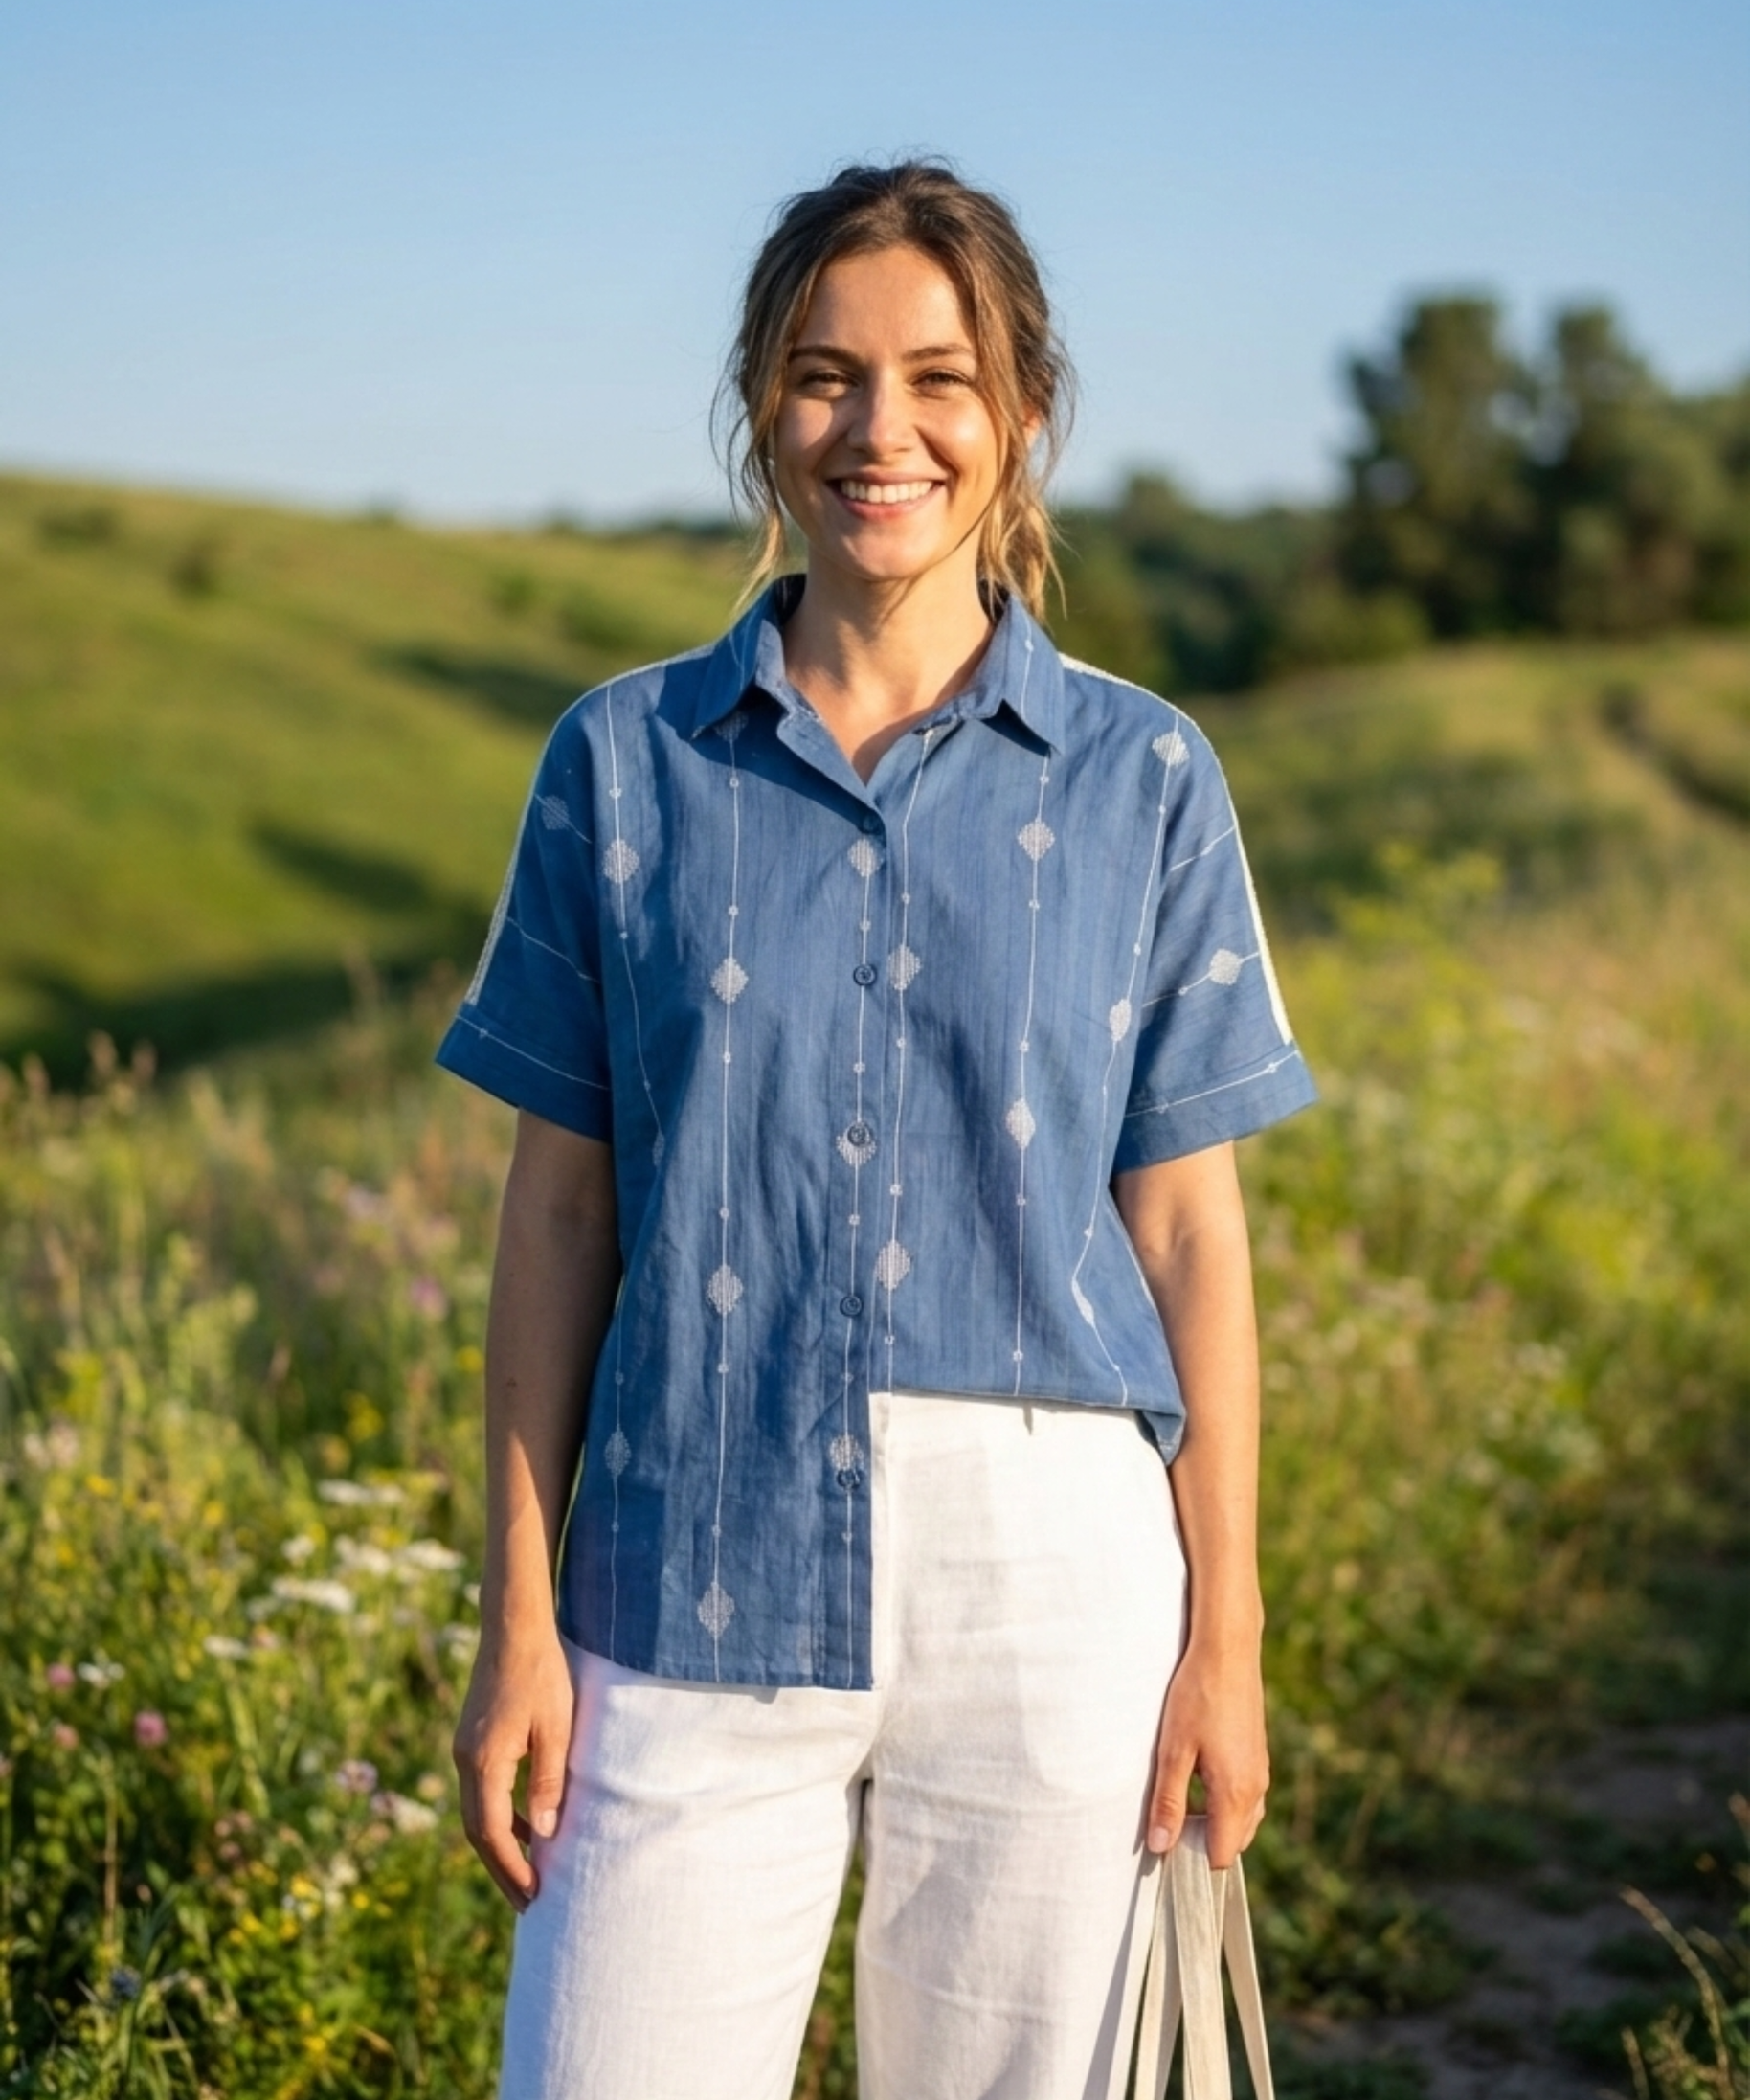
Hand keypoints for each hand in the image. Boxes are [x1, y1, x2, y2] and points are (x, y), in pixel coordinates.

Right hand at [453, 1622, 574, 1909]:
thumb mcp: (556, 1728)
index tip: (532, 1896)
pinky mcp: (472, 1740)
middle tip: (528, 1902)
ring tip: (528, 1874)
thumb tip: (544, 1835)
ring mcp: (464, 1749)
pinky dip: (501, 1816)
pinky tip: (527, 1825)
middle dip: (502, 1869)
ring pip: (477, 1813)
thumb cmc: (542, 1673)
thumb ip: (547, 1781)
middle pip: (477, 1831)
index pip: (492, 1833)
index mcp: (484, 1761)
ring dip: (500, 1845)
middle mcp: (465, 1760)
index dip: (511, 1868)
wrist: (514, 1628)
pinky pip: (482, 1791)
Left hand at [1147, 1641, 1268, 1869]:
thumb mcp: (1173, 1750)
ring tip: (1180, 1797)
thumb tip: (1160, 1848)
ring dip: (1213, 1821)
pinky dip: (1224, 1801)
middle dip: (1203, 1843)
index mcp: (1236, 1794)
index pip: (1220, 1855)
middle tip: (1169, 1822)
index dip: (1192, 1860)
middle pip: (1233, 1843)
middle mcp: (1255, 1789)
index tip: (1165, 1849)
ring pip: (1241, 1820)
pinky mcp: (1258, 1756)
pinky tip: (1197, 1775)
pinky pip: (1245, 1797)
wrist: (1227, 1650)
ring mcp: (1260, 1772)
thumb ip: (1168, 1802)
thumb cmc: (1196, 1697)